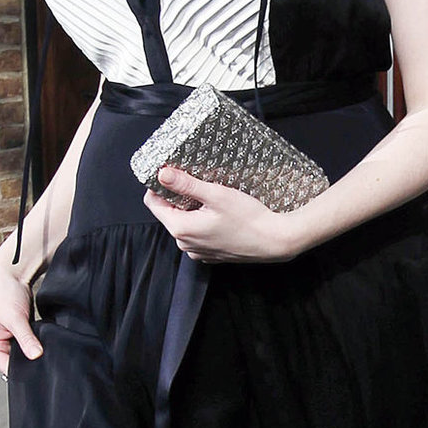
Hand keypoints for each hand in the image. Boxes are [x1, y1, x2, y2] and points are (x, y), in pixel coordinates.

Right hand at [0, 252, 42, 376]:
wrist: (11, 273)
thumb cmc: (3, 292)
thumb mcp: (15, 318)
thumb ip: (26, 339)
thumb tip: (36, 356)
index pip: (9, 369)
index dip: (25, 369)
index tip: (41, 366)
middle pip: (17, 364)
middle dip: (30, 359)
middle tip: (45, 354)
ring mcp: (8, 341)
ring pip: (25, 354)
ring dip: (33, 349)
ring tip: (42, 343)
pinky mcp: (19, 334)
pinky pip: (29, 345)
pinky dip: (36, 342)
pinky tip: (43, 338)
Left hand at [142, 166, 306, 262]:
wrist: (274, 241)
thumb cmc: (248, 219)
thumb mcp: (216, 195)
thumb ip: (186, 184)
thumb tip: (162, 174)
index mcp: (181, 228)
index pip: (153, 203)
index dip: (159, 186)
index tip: (171, 174)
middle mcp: (185, 243)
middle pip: (169, 213)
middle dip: (178, 197)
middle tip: (198, 183)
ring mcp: (197, 251)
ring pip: (184, 223)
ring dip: (192, 209)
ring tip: (212, 199)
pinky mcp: (209, 254)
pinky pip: (197, 234)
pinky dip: (203, 222)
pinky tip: (219, 215)